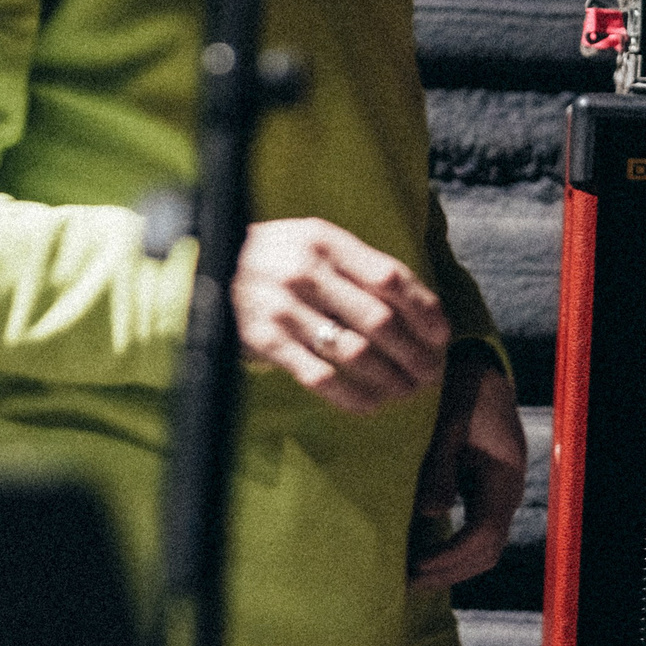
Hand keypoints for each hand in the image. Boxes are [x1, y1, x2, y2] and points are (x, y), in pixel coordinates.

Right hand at [231, 217, 450, 414]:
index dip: (425, 310)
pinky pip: (318, 377)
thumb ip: (357, 264)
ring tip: (409, 391)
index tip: (443, 335)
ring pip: (354, 352)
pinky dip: (351, 396)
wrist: (203, 267)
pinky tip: (371, 404)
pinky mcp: (264, 342)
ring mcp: (284, 308)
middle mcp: (307, 272)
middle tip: (433, 372)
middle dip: (416, 352)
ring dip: (390, 377)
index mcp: (327, 241)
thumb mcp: (313, 241)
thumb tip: (417, 303)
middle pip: (380, 320)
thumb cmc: (275, 256)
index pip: (391, 277)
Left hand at [409, 345, 526, 588]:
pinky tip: (413, 549)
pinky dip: (445, 549)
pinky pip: (470, 533)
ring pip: (480, 548)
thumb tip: (429, 512)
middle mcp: (505, 492)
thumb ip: (440, 463)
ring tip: (403, 572)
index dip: (448, 558)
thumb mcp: (448, 418)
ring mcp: (495, 493)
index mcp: (504, 476)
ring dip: (445, 566)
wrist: (477, 368)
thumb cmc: (461, 388)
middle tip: (400, 582)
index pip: (483, 536)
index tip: (411, 567)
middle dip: (445, 572)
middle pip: (485, 553)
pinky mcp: (481, 491)